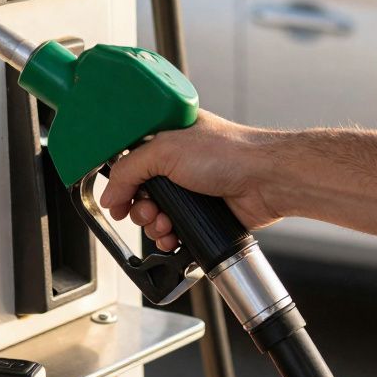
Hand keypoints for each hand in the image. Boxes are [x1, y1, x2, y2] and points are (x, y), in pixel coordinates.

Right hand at [99, 111, 283, 250]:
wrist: (266, 181)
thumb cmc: (230, 153)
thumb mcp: (165, 150)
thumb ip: (129, 170)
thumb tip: (110, 195)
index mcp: (169, 137)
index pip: (130, 160)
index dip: (120, 181)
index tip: (116, 198)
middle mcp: (179, 163)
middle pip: (140, 193)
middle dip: (138, 208)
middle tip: (146, 210)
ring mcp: (191, 190)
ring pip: (156, 215)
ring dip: (154, 225)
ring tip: (164, 224)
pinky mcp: (203, 214)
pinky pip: (175, 231)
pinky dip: (170, 238)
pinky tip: (173, 236)